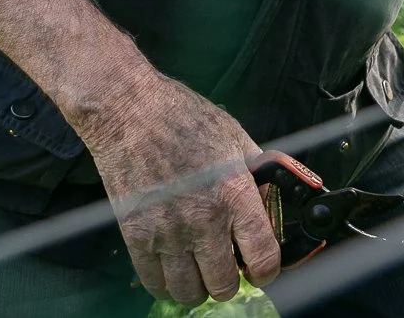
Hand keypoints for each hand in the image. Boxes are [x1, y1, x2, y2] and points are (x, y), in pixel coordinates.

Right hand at [78, 69, 281, 305]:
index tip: (261, 266)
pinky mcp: (136, 237)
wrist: (128, 110)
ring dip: (200, 286)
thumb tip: (274, 199)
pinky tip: (174, 268)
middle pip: (225, 285)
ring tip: (199, 267)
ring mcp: (167, 233)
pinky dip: (168, 285)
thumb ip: (257, 172)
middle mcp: (203, 220)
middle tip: (227, 263)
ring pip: (190, 293)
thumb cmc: (184, 117)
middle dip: (232, 278)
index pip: (263, 258)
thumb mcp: (235, 137)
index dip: (267, 269)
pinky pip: (155, 284)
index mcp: (234, 194)